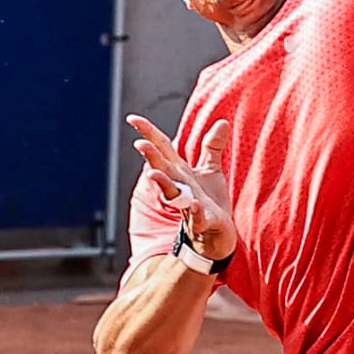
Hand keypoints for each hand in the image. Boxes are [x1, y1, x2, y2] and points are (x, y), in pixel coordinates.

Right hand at [129, 115, 236, 262]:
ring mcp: (189, 205)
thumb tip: (222, 121)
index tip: (131, 118)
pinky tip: (195, 206)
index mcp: (180, 172)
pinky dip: (194, 213)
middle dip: (151, 158)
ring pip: (173, 194)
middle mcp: (181, 187)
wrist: (217, 236)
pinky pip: (197, 219)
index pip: (163, 149)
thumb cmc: (209, 202)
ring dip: (163, 184)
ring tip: (152, 174)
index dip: (148, 133)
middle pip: (163, 169)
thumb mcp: (210, 171)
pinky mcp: (203, 223)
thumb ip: (212, 147)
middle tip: (139, 144)